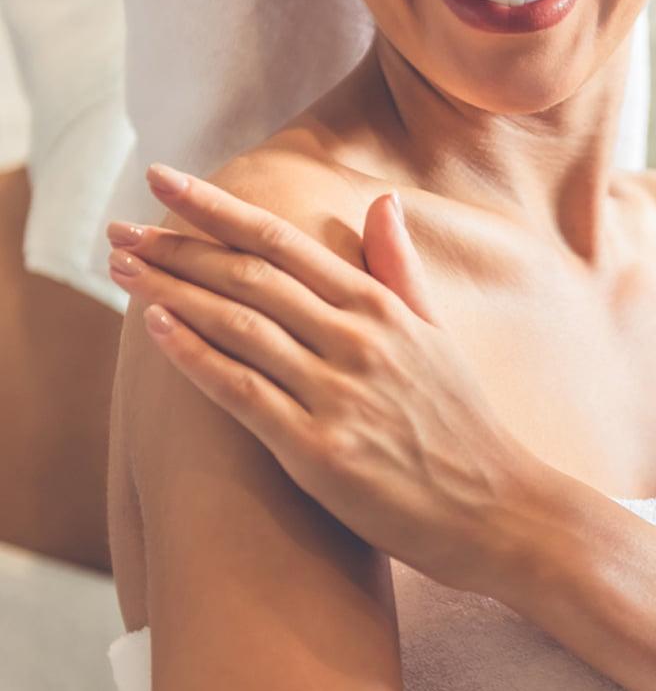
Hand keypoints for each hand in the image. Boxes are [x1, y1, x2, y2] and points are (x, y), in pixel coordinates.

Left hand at [105, 163, 544, 598]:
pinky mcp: (320, 450)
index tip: (163, 181)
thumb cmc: (465, 426)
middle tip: (121, 227)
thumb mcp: (438, 336)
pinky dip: (195, 356)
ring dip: (171, 291)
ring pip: (237, 326)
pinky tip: (155, 327)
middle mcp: (358, 341)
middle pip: (249, 276)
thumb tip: (384, 201)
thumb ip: (400, 269)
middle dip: (177, 246)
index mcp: (383, 308)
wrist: (499, 509)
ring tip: (122, 266)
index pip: (283, 242)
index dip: (216, 209)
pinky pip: (243, 392)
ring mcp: (339, 394)